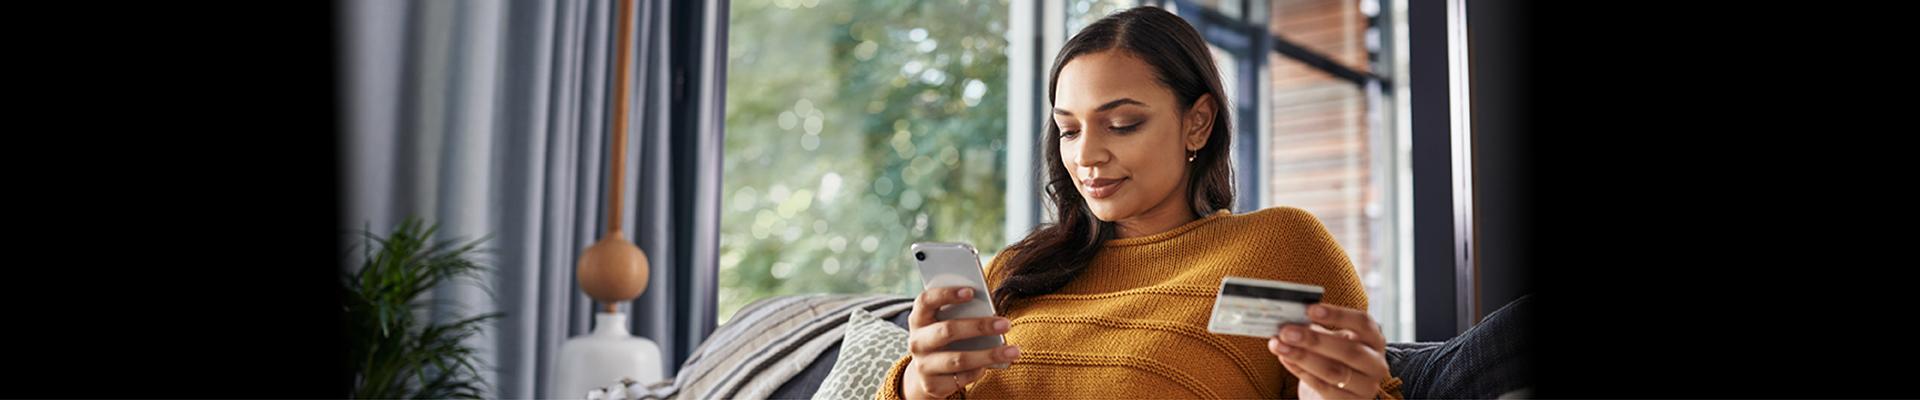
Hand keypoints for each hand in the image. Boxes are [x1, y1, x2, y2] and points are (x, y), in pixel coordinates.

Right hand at [901, 286, 1020, 399]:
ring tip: (1013, 351)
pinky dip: (980, 371)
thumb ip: (962, 313)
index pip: (927, 300)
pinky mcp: (932, 385)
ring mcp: (923, 365)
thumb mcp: (946, 322)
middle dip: (979, 326)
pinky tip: (995, 364)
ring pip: (958, 360)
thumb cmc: (945, 337)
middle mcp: (917, 341)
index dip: (947, 294)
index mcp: (919, 318)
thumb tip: (990, 311)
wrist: (927, 373)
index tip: (971, 291)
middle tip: (1005, 323)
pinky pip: (962, 378)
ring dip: (989, 355)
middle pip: (947, 331)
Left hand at [1267, 303, 1389, 399]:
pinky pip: (1323, 387)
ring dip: (1302, 357)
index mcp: (1374, 340)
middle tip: (1286, 331)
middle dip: (1314, 340)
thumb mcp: (1332, 341)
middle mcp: (1375, 363)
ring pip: (1334, 371)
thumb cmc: (1334, 358)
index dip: (1337, 315)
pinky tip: (1285, 359)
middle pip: (1349, 350)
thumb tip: (1290, 319)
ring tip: (1279, 345)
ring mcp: (1365, 386)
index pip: (1363, 323)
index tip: (1310, 309)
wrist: (1339, 392)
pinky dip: (1301, 372)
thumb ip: (1316, 329)